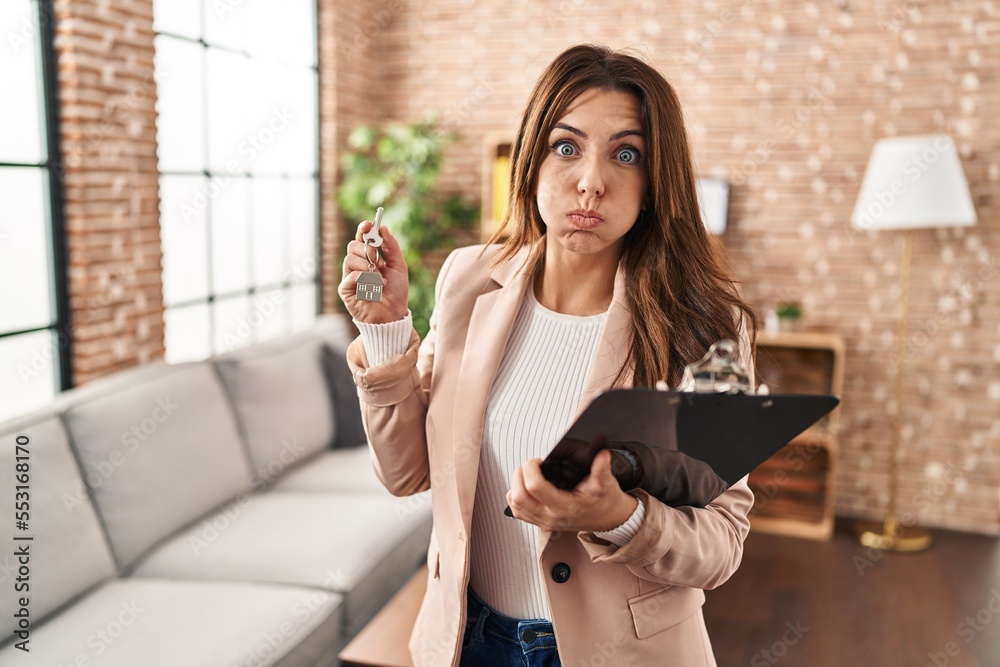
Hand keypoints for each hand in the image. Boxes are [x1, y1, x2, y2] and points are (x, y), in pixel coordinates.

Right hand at [338, 219, 409, 323]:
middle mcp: (357, 266)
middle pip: (352, 246)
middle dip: (366, 250)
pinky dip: (364, 279)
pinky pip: (350, 276)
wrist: (394, 314)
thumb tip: (383, 227)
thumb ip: (392, 246)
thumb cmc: (396, 292)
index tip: (368, 224)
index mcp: (368, 258)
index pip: (360, 239)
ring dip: (367, 267)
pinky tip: (374, 287)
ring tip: (379, 279)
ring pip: (350, 259)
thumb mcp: (399, 266)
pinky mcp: (346, 290)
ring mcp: (350, 277)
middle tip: (378, 261)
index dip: (363, 229)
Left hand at [506, 450, 638, 532]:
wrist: (608, 518)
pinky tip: (524, 487)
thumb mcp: (605, 482)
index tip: (538, 460)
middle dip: (519, 475)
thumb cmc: (604, 499)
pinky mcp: (541, 523)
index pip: (535, 487)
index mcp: (565, 506)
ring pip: (515, 506)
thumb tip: (602, 453)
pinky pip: (518, 512)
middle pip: (519, 497)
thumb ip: (602, 467)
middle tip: (530, 465)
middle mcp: (551, 517)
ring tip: (527, 474)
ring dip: (515, 486)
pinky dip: (515, 498)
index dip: (531, 468)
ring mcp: (544, 522)